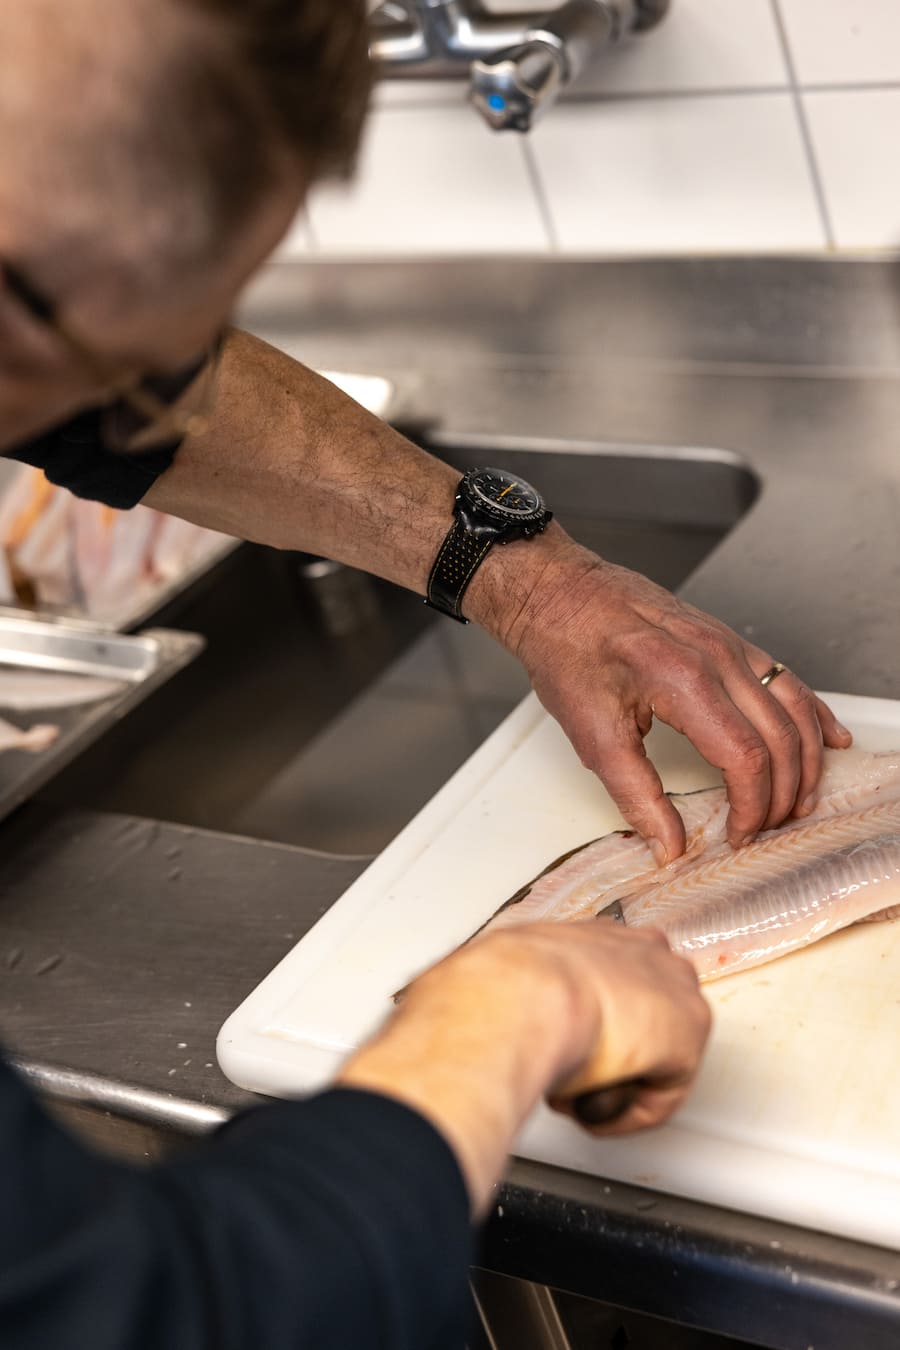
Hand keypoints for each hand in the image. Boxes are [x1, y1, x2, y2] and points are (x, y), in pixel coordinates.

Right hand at [336, 921, 709, 1214]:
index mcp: (586, 934)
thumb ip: (483, 992)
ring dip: (614, 1081)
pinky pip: (661, 1093)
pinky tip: (590, 1106)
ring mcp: (668, 988)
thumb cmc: (484, 990)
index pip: (610, 968)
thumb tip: (442, 1007)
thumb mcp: (478, 978)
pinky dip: (625, 1111)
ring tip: (571, 1093)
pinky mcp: (685, 1035)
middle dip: (614, 1048)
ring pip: (652, 1053)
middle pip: (644, 1007)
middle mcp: (636, 950)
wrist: (513, 998)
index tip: (565, 1039)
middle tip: (571, 1076)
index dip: (591, 1011)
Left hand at [501, 536, 850, 860]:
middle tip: (766, 829)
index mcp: (683, 680)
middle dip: (782, 793)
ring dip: (805, 759)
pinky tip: (826, 738)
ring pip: (794, 707)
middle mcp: (717, 656)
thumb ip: (635, 795)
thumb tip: (667, 846)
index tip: (738, 836)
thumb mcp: (591, 734)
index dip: (750, 807)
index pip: (745, 757)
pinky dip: (811, 713)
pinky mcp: (727, 638)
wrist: (556, 593)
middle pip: (780, 737)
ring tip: (799, 801)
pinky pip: (784, 678)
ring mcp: (728, 642)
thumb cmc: (566, 651)